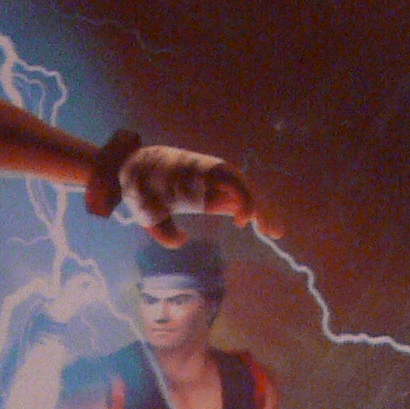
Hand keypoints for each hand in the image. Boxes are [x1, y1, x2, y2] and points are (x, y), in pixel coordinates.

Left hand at [115, 145, 274, 244]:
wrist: (135, 166)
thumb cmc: (141, 186)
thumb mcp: (146, 210)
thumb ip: (161, 228)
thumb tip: (180, 242)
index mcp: (196, 173)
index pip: (229, 179)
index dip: (242, 196)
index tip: (243, 220)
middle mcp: (210, 174)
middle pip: (244, 186)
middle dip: (260, 207)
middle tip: (272, 233)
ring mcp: (213, 182)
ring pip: (244, 192)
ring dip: (260, 210)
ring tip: (274, 232)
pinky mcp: (212, 190)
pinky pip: (236, 197)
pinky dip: (249, 210)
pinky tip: (260, 226)